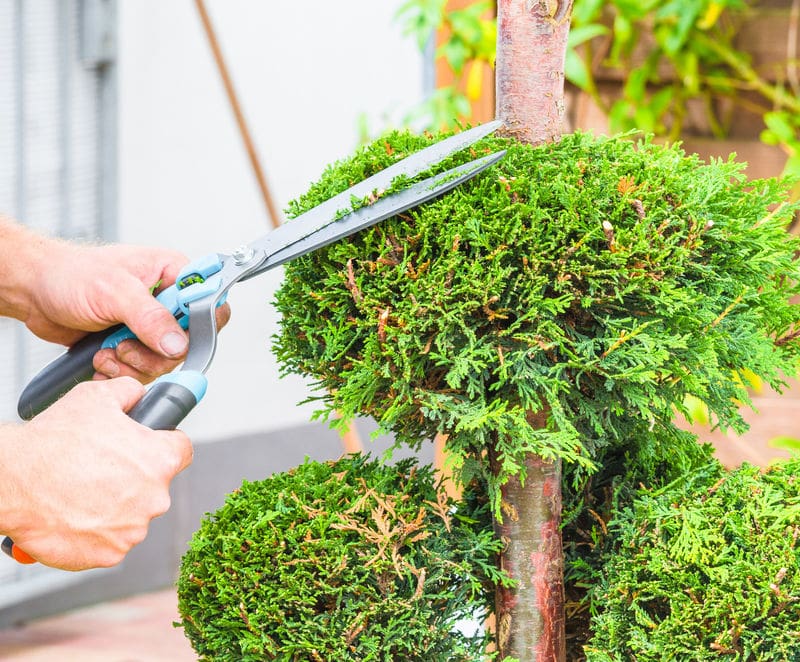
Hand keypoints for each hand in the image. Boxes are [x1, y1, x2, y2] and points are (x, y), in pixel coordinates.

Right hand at [0, 378, 192, 569]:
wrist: (12, 482)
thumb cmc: (53, 442)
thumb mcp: (97, 396)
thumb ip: (129, 392)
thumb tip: (140, 395)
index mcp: (160, 459)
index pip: (181, 450)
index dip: (164, 443)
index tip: (150, 445)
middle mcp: (155, 497)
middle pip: (155, 485)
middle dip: (133, 477)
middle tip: (101, 469)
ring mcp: (133, 529)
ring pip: (132, 515)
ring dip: (114, 506)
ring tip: (81, 491)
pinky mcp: (110, 554)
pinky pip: (111, 541)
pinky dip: (96, 532)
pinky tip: (75, 514)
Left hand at [21, 238, 229, 381]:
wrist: (36, 292)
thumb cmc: (71, 275)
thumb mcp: (114, 291)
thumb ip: (150, 317)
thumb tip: (178, 343)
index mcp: (173, 274)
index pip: (209, 301)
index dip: (199, 324)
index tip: (176, 337)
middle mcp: (167, 300)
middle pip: (188, 341)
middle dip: (154, 352)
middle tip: (126, 345)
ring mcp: (151, 325)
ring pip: (165, 361)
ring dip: (133, 363)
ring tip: (108, 350)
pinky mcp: (135, 344)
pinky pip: (143, 370)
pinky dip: (121, 371)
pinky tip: (102, 357)